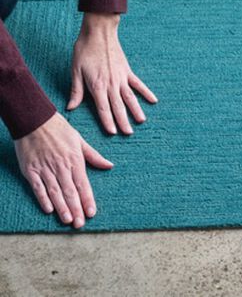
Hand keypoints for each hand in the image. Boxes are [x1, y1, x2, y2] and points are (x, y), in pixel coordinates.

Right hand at [14, 112, 113, 228]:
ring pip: (55, 191)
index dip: (87, 199)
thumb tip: (110, 165)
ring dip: (62, 207)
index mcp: (75, 159)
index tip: (91, 212)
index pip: (83, 184)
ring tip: (67, 220)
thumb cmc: (60, 129)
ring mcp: (45, 168)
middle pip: (70, 191)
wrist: (35, 119)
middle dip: (76, 208)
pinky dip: (43, 198)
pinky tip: (48, 209)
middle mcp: (61, 166)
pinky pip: (37, 187)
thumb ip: (94, 156)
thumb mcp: (80, 140)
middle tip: (80, 223)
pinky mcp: (31, 169)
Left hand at [67, 12, 157, 134]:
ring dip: (136, 110)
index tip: (113, 132)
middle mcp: (111, 84)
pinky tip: (153, 100)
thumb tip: (71, 107)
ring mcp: (121, 78)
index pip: (103, 108)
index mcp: (97, 86)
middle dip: (123, 121)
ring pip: (130, 98)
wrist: (99, 32)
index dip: (108, 122)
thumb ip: (76, 91)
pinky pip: (138, 84)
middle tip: (128, 133)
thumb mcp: (75, 71)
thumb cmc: (84, 50)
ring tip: (141, 121)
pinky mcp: (127, 71)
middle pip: (118, 107)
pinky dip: (146, 92)